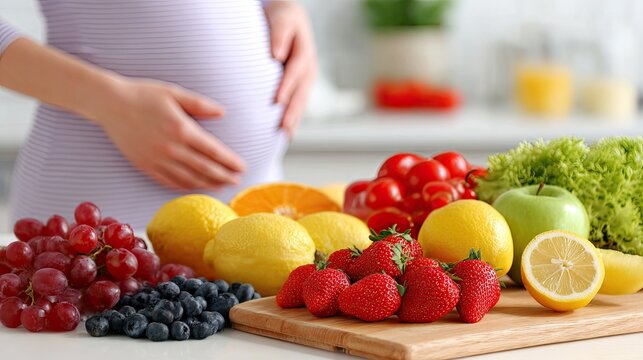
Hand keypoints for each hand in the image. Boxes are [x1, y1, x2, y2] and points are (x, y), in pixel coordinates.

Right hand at [94, 78, 245, 190]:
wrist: (109, 104)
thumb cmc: (144, 95)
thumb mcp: (174, 93)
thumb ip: (200, 104)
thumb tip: (223, 112)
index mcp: (181, 129)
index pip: (213, 151)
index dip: (229, 161)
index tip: (242, 167)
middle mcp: (170, 148)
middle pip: (204, 168)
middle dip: (224, 176)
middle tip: (238, 180)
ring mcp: (157, 159)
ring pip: (189, 178)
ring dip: (208, 184)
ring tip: (222, 185)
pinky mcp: (145, 166)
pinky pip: (170, 181)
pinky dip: (187, 186)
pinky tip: (197, 186)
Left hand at [264, 1, 316, 136]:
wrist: (289, 18)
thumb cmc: (282, 17)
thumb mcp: (282, 18)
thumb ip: (279, 34)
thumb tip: (276, 54)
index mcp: (304, 52)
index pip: (295, 71)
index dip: (287, 86)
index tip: (276, 101)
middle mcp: (308, 68)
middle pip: (301, 92)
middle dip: (293, 111)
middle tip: (284, 128)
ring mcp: (306, 79)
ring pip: (301, 101)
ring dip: (295, 119)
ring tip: (286, 136)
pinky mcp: (300, 86)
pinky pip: (298, 103)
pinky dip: (293, 118)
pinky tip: (286, 133)